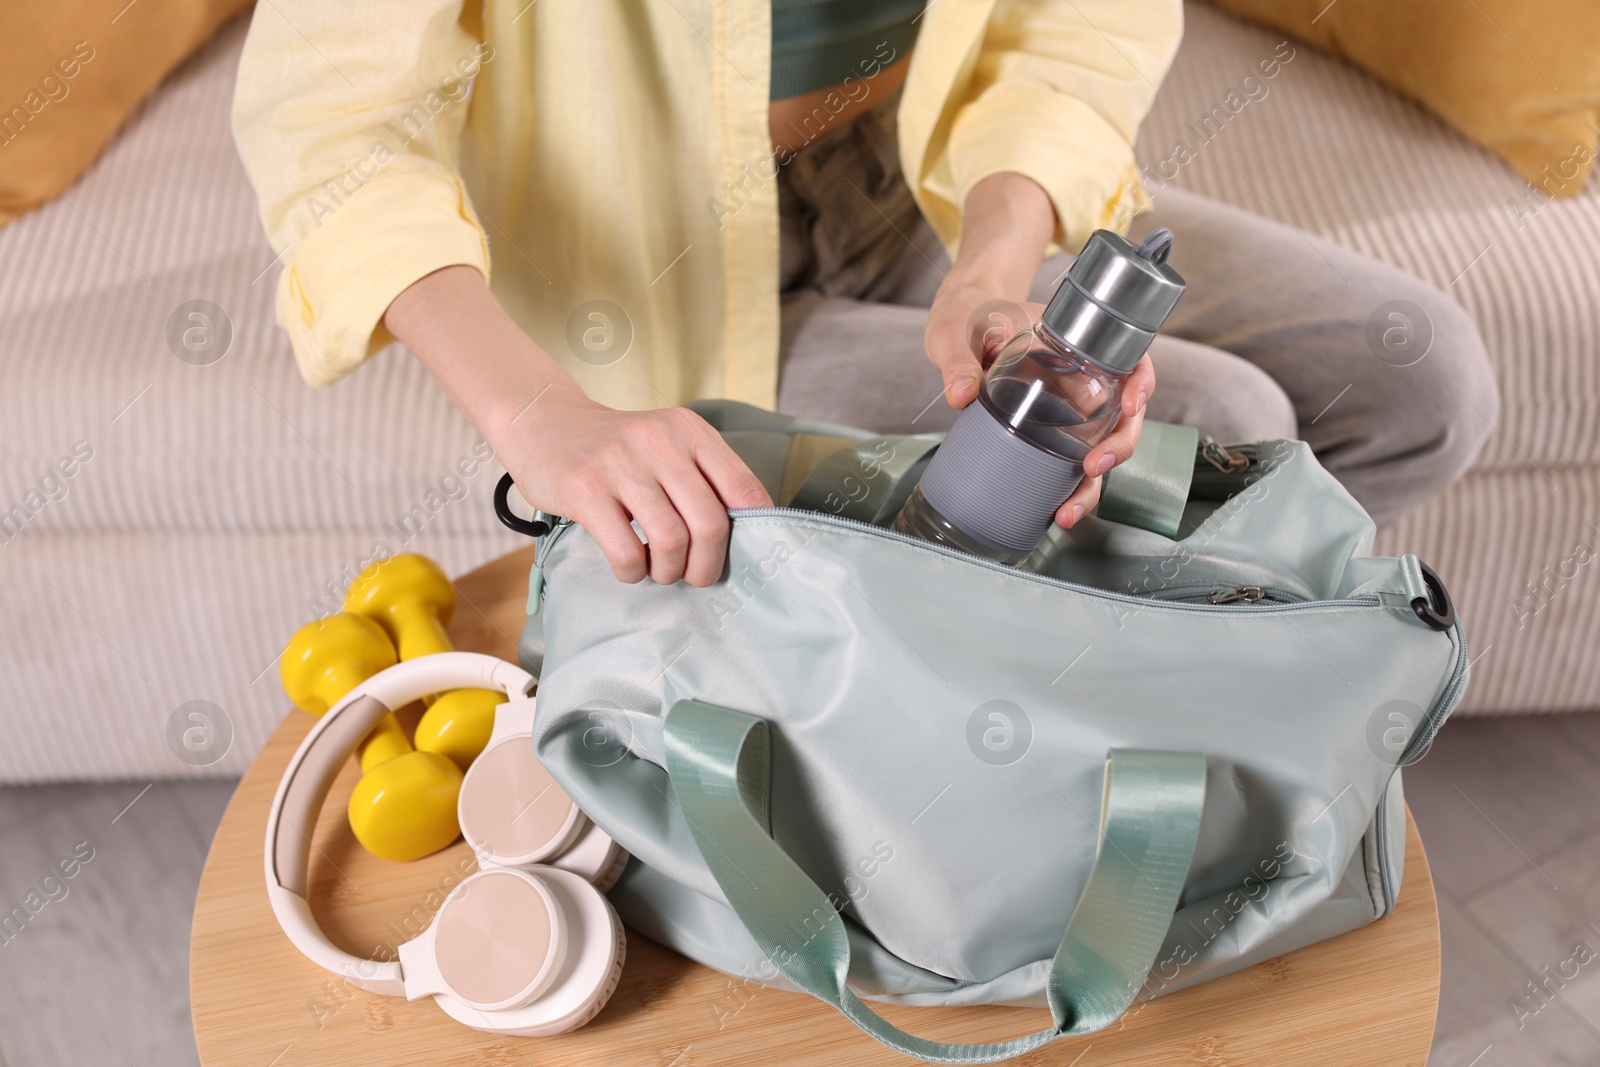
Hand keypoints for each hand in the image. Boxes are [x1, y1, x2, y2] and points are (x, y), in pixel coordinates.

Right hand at [498, 387, 772, 585]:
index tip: (742, 554)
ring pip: (671, 540)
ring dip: (669, 571)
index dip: (754, 532)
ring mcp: (619, 463)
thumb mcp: (666, 443)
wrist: (542, 421)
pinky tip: (629, 565)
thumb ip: (702, 477)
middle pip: (710, 523)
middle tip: (695, 575)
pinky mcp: (584, 488)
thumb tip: (743, 536)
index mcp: (689, 430)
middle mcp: (659, 440)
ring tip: (659, 570)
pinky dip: (633, 572)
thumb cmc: (614, 447)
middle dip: (708, 565)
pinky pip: (626, 551)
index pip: (743, 489)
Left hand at [923, 172, 1156, 529]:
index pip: (1128, 359)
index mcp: (1075, 343)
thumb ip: (958, 359)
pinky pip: (1067, 462)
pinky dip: (1067, 489)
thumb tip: (961, 395)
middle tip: (1094, 467)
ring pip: (1098, 448)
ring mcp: (1066, 408)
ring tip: (1066, 512)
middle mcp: (1080, 379)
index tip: (1132, 401)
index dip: (1141, 381)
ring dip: (1091, 485)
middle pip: (1122, 415)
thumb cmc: (966, 316)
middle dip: (1118, 447)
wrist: (956, 327)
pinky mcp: (1045, 431)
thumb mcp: (957, 331)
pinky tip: (1054, 511)